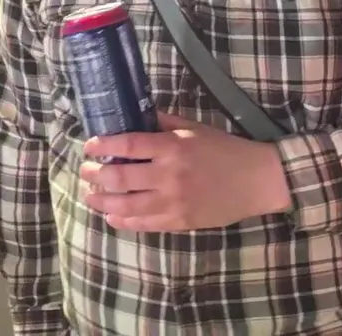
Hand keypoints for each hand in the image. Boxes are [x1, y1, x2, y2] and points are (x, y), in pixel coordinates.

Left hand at [78, 112, 292, 231]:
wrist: (256, 180)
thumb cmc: (224, 150)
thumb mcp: (194, 128)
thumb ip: (163, 123)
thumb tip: (135, 115)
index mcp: (173, 148)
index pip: (128, 145)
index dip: (103, 145)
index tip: (90, 146)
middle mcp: (169, 175)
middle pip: (120, 177)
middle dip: (96, 174)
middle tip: (85, 171)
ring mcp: (173, 202)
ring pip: (126, 205)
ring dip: (102, 199)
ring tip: (91, 194)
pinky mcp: (179, 222)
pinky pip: (143, 224)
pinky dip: (122, 220)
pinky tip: (111, 214)